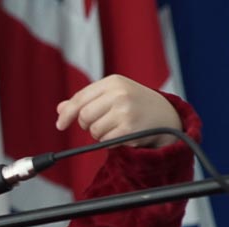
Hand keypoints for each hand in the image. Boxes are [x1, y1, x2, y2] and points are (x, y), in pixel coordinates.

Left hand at [55, 74, 181, 146]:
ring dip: (100, 135)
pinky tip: (123, 134)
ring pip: (94, 131)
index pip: (80, 98)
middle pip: (84, 116)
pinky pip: (106, 141)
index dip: (67, 113)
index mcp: (113, 82)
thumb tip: (60, 109)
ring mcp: (126, 111)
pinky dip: (110, 142)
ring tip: (116, 128)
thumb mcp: (113, 95)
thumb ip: (87, 100)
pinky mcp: (130, 128)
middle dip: (87, 125)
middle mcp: (120, 94)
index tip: (60, 125)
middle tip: (100, 124)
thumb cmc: (135, 104)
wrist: (168, 116)